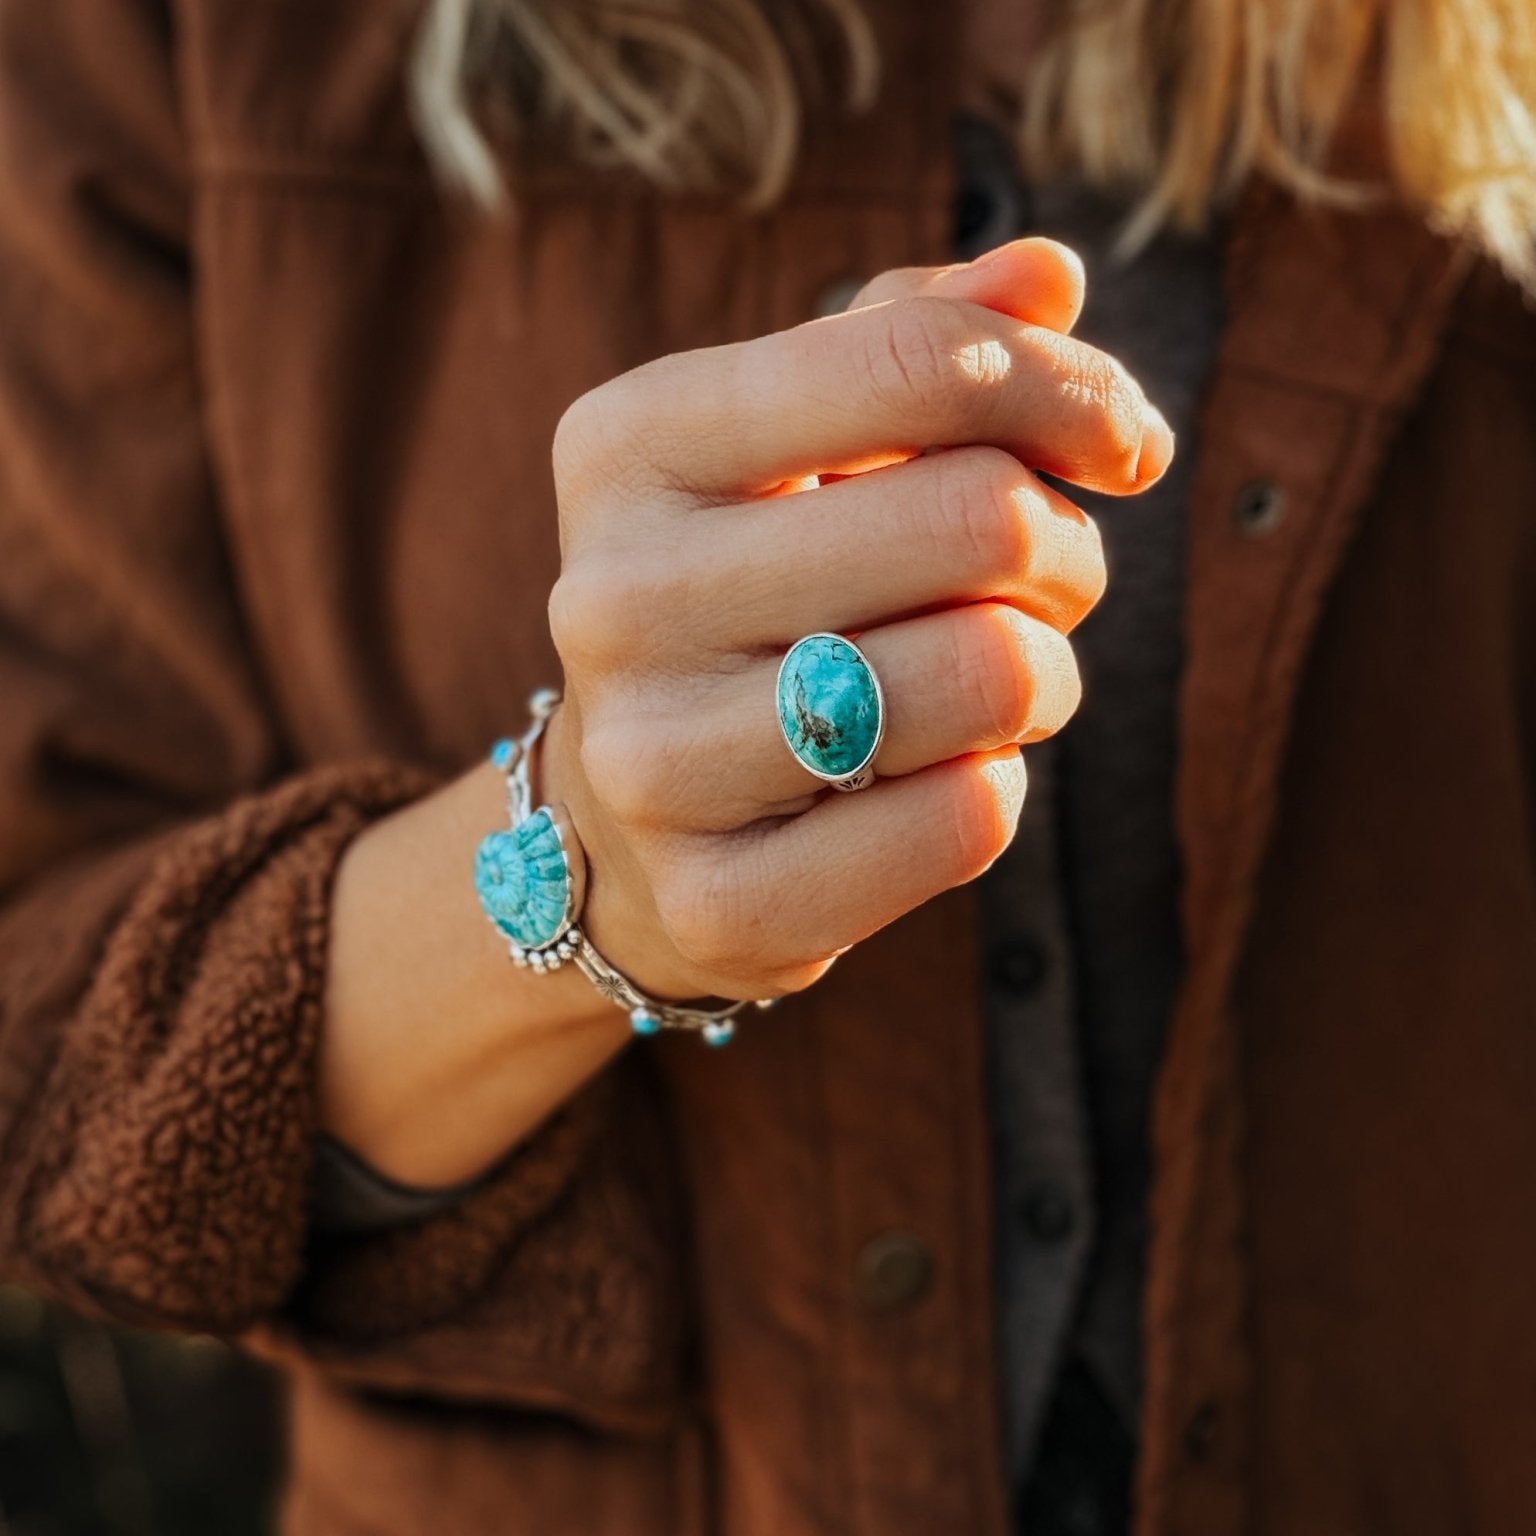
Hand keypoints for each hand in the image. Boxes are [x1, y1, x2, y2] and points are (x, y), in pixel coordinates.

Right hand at [545, 237, 1172, 1002]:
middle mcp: (611, 599)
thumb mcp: (804, 444)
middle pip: (980, 519)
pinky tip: (936, 778)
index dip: (1070, 388)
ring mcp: (653, 764)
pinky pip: (968, 819)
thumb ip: (918, 338)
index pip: (917, 359)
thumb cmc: (755, 596)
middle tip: (1044, 576)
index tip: (1120, 441)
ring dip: (1043, 672)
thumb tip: (1051, 275)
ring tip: (995, 679)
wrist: (631, 815)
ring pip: (991, 675)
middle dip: (1063, 545)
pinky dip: (996, 785)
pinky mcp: (716, 903)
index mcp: (628, 446)